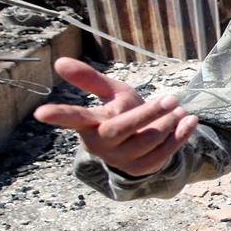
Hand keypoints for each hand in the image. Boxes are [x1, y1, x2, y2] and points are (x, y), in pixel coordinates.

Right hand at [34, 57, 199, 176]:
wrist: (146, 142)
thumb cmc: (124, 112)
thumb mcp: (112, 94)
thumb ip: (91, 79)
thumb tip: (59, 61)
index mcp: (89, 123)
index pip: (72, 117)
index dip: (59, 115)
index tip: (41, 113)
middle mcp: (101, 144)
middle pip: (120, 128)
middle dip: (147, 113)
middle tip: (171, 99)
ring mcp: (121, 159)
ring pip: (146, 141)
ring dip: (166, 123)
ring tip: (178, 108)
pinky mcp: (142, 169)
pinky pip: (164, 153)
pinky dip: (180, 135)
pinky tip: (189, 121)